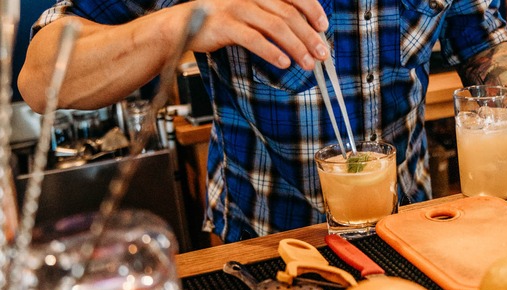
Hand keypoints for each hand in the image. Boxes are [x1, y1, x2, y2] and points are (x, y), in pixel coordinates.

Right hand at [186, 0, 329, 69]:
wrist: (182, 25)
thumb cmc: (222, 21)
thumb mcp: (250, 12)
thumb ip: (273, 17)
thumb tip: (305, 34)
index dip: (312, 9)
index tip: (324, 26)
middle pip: (288, 14)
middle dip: (309, 36)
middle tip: (322, 53)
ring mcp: (237, 8)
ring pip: (275, 27)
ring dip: (296, 47)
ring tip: (308, 63)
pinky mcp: (225, 25)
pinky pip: (254, 39)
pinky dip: (272, 52)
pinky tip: (284, 63)